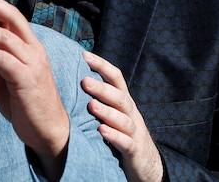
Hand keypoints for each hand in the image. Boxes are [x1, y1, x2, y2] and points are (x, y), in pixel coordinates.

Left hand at [0, 0, 69, 178]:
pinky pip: (1, 59)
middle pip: (11, 15)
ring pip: (4, 36)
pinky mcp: (26, 79)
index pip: (10, 14)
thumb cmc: (23, 102)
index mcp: (28, 44)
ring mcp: (32, 62)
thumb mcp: (2, 77)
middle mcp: (33, 48)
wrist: (45, 131)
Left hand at [81, 51, 162, 181]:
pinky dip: (114, 136)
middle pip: (119, 97)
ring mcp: (134, 131)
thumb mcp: (113, 112)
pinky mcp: (135, 151)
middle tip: (84, 81)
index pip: (116, 78)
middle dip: (102, 88)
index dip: (102, 65)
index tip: (83, 55)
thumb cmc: (121, 131)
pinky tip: (101, 131)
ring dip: (107, 112)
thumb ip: (98, 97)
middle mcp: (130, 113)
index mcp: (124, 100)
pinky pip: (126, 143)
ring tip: (91, 105)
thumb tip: (72, 77)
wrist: (146, 162)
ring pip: (123, 119)